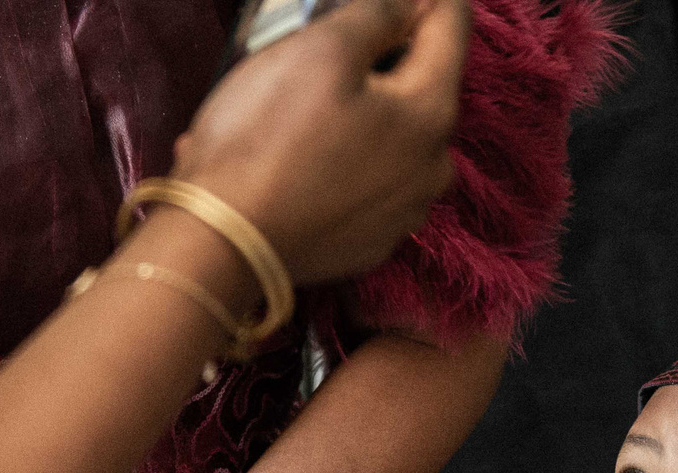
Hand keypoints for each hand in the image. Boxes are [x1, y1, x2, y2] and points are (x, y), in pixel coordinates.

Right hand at [175, 0, 464, 283]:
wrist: (224, 243)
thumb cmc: (269, 138)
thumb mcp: (323, 49)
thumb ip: (378, 14)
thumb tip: (408, 5)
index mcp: (431, 114)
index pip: (452, 27)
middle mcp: (432, 169)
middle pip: (423, 86)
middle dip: (388, 56)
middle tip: (334, 39)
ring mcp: (402, 213)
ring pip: (394, 137)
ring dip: (363, 110)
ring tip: (305, 100)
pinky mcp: (369, 243)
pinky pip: (364, 182)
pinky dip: (340, 159)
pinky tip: (299, 152)